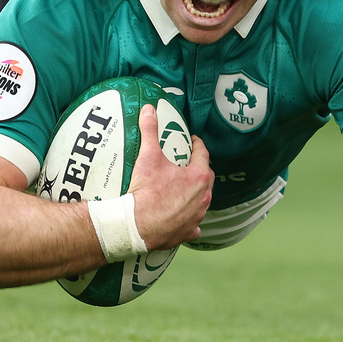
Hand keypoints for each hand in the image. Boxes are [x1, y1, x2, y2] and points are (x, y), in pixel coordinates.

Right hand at [127, 105, 212, 249]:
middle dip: (199, 169)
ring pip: (203, 201)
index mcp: (198, 177)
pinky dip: (190, 219)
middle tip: (188, 163)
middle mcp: (203, 197)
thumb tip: (149, 110)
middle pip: (206, 178)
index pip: (203, 155)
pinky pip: (194, 224)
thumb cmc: (146, 192)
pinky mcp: (188, 231)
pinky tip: (184, 216)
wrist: (136, 224)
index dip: (198, 145)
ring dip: (197, 193)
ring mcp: (197, 216)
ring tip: (185, 188)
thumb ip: (150, 130)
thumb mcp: (148, 156)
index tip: (193, 141)